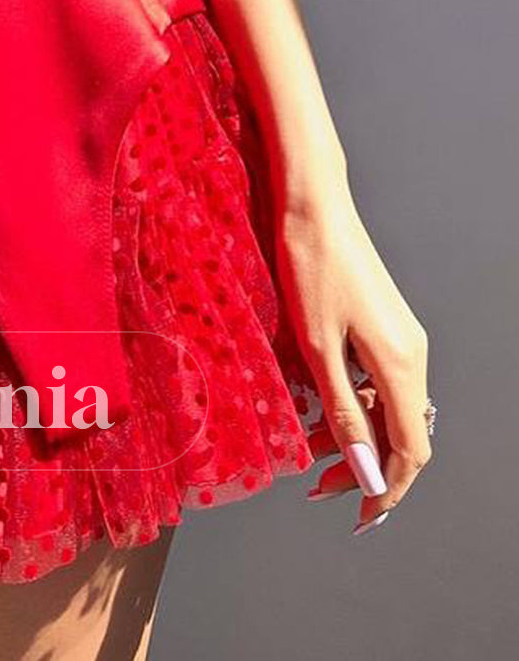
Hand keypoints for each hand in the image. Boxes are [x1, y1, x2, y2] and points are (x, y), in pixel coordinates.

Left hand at [276, 192, 432, 533]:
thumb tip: (367, 473)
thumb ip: (344, 414)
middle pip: (402, 432)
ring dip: (355, 434)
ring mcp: (399, 336)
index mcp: (401, 364)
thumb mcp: (317, 349)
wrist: (312, 204)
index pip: (411, 451)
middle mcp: (411, 353)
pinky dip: (352, 402)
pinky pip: (377, 380)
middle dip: (366, 467)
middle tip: (318, 487)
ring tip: (308, 449)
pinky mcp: (383, 323)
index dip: (388, 489)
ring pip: (387, 406)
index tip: (359, 516)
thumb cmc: (310, 267)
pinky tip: (317, 406)